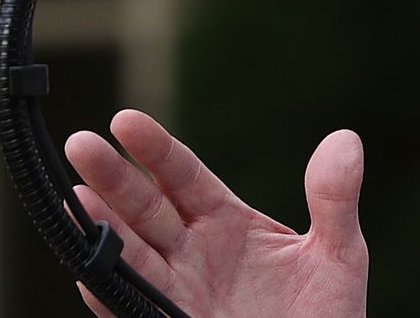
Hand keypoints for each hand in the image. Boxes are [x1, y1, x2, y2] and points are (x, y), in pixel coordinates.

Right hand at [64, 109, 367, 317]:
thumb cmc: (327, 314)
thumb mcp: (338, 253)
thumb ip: (335, 200)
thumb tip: (346, 139)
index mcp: (226, 222)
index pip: (184, 176)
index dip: (156, 149)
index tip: (126, 120)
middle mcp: (192, 252)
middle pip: (145, 207)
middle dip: (113, 177)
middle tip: (80, 143)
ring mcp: (178, 291)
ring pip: (131, 253)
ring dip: (100, 228)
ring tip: (74, 196)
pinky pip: (129, 307)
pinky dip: (107, 290)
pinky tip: (87, 267)